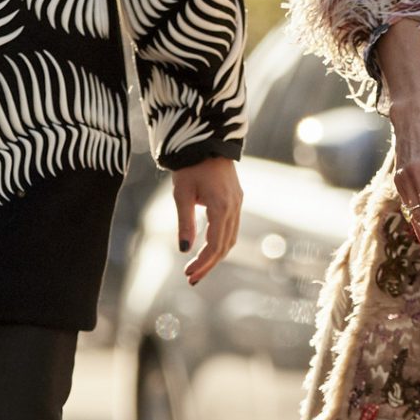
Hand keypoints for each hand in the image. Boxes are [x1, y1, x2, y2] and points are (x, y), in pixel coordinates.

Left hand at [173, 156, 240, 286]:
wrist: (207, 141)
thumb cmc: (190, 166)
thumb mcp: (182, 194)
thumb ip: (185, 223)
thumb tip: (184, 250)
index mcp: (221, 206)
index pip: (215, 245)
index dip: (203, 263)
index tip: (189, 274)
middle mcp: (234, 207)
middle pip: (225, 246)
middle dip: (209, 264)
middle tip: (191, 278)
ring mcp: (238, 203)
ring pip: (230, 238)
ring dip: (215, 255)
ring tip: (198, 267)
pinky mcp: (236, 199)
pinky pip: (232, 227)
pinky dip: (221, 242)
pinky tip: (207, 248)